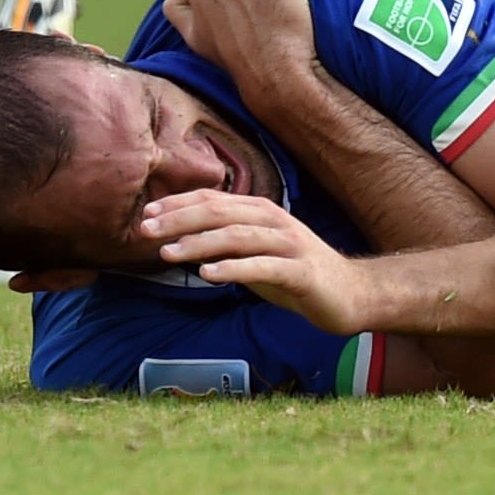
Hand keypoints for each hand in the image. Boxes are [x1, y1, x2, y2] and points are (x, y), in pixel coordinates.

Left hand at [136, 190, 372, 334]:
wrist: (350, 294)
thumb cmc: (295, 274)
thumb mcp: (254, 254)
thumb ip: (224, 244)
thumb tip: (181, 241)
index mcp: (260, 212)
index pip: (212, 200)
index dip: (177, 205)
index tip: (145, 215)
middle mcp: (273, 220)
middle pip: (219, 212)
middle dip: (179, 219)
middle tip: (144, 230)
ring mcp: (288, 244)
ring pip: (237, 236)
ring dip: (199, 243)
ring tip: (168, 253)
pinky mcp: (300, 271)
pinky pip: (262, 267)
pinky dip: (234, 269)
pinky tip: (209, 276)